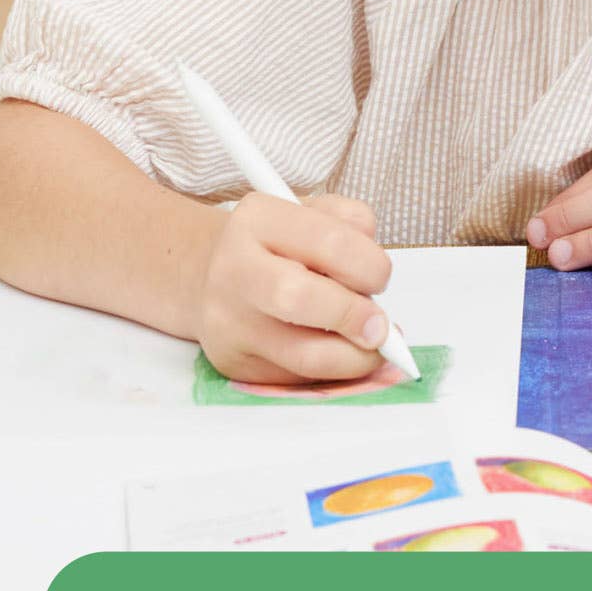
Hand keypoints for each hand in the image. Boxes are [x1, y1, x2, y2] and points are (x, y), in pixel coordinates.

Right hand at [195, 192, 393, 383]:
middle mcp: (234, 268)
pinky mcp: (233, 363)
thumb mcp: (312, 212)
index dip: (369, 265)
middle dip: (353, 316)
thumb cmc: (276, 244)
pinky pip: (297, 378)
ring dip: (353, 358)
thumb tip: (377, 275)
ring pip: (303, 356)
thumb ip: (351, 225)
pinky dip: (332, 372)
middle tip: (380, 327)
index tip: (381, 280)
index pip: (330, 241)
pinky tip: (339, 355)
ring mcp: (228, 322)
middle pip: (300, 298)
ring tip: (371, 348)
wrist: (210, 275)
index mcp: (259, 218)